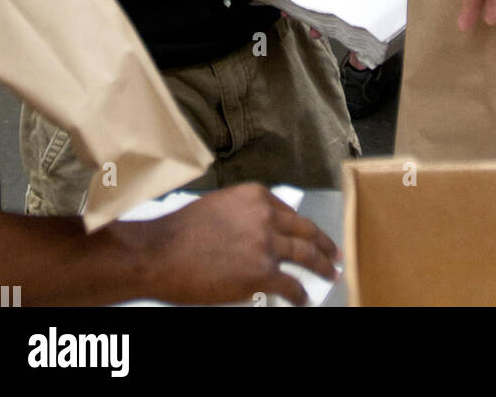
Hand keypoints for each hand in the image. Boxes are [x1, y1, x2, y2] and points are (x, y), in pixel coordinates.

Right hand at [135, 183, 338, 305]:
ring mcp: (266, 243)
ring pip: (305, 254)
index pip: (289, 211)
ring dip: (321, 266)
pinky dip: (300, 293)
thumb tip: (257, 236)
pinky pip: (291, 284)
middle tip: (333, 253)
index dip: (301, 226)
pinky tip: (303, 299)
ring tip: (330, 274)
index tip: (309, 234)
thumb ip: (244, 217)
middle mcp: (266, 215)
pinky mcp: (262, 272)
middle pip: (305, 229)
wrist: (161, 253)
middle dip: (323, 243)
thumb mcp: (219, 208)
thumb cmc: (180, 233)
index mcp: (255, 196)